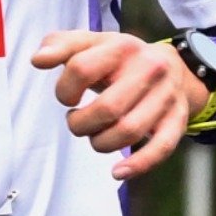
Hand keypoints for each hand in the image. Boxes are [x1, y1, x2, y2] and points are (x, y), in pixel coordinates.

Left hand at [30, 29, 208, 181]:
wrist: (173, 66)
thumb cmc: (120, 59)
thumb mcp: (91, 43)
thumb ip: (59, 45)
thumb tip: (38, 60)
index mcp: (122, 47)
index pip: (81, 68)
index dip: (64, 90)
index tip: (67, 98)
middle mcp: (149, 70)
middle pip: (107, 108)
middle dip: (81, 124)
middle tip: (76, 121)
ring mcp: (166, 96)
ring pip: (128, 132)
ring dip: (101, 143)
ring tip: (95, 135)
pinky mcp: (177, 120)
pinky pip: (160, 149)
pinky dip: (137, 165)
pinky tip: (117, 172)